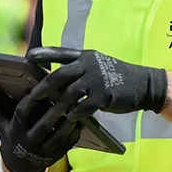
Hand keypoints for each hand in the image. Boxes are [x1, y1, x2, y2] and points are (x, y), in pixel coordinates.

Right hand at [0, 89, 81, 171]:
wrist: (20, 165)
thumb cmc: (12, 134)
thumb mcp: (1, 123)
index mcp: (15, 131)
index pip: (21, 115)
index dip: (29, 101)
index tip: (38, 88)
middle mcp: (28, 142)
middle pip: (43, 126)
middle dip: (54, 111)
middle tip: (65, 95)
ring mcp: (42, 151)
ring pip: (57, 136)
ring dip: (68, 122)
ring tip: (75, 106)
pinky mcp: (54, 156)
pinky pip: (67, 145)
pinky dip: (74, 133)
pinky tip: (80, 121)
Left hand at [27, 47, 167, 121]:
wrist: (142, 83)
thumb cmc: (115, 75)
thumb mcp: (97, 64)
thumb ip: (79, 68)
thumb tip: (56, 79)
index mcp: (85, 55)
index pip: (60, 53)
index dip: (44, 54)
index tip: (28, 56)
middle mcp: (89, 64)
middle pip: (60, 75)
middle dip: (44, 86)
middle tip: (32, 96)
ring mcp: (97, 79)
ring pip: (69, 94)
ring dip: (57, 107)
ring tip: (48, 116)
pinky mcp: (105, 94)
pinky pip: (84, 106)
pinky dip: (75, 113)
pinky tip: (69, 119)